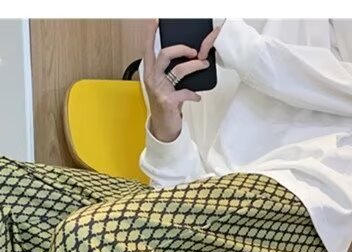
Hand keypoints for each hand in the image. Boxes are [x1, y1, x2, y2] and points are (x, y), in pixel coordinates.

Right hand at [142, 19, 218, 142]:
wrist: (163, 129)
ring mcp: (159, 90)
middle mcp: (152, 79)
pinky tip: (197, 97)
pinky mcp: (167, 101)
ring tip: (203, 65)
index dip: (150, 35)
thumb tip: (189, 57)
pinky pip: (185, 92)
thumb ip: (171, 71)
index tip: (154, 22)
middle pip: (165, 54)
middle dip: (181, 49)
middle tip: (194, 51)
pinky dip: (193, 94)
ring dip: (194, 66)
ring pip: (178, 70)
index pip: (148, 49)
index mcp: (150, 72)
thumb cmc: (166, 104)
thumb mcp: (165, 85)